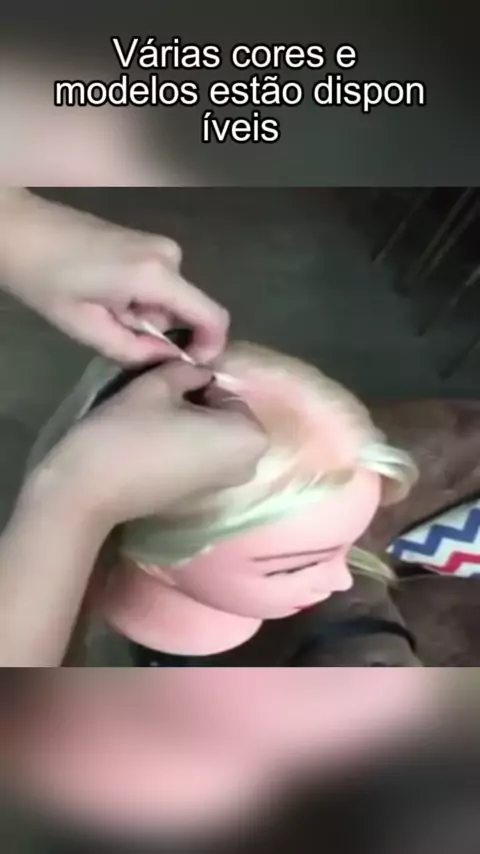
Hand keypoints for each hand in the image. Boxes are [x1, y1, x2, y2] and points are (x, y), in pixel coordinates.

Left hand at [0, 190, 228, 363]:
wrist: (20, 229)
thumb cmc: (46, 279)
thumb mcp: (86, 328)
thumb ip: (134, 351)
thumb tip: (168, 359)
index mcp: (157, 276)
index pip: (213, 317)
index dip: (210, 347)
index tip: (188, 364)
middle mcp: (170, 256)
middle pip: (187, 311)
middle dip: (158, 331)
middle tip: (112, 329)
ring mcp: (161, 246)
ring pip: (171, 300)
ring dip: (144, 316)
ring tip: (102, 309)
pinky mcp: (149, 243)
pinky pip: (160, 285)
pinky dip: (140, 299)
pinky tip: (106, 294)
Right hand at [30, 362, 266, 530]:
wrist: (90, 490)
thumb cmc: (129, 431)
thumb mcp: (159, 382)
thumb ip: (189, 370)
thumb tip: (200, 374)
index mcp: (250, 436)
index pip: (227, 391)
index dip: (196, 385)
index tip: (166, 390)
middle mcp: (249, 466)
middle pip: (223, 417)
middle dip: (197, 405)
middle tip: (158, 404)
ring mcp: (224, 488)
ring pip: (212, 438)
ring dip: (189, 425)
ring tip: (152, 423)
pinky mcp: (199, 500)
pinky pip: (200, 460)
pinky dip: (183, 448)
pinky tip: (152, 447)